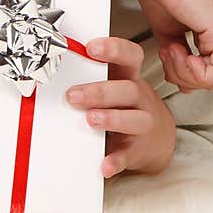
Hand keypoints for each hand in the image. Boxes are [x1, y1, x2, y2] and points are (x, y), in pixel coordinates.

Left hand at [67, 37, 174, 177]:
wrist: (157, 139)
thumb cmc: (126, 105)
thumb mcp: (117, 84)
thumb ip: (94, 75)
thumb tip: (55, 65)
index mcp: (130, 77)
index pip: (130, 56)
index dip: (114, 48)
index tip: (91, 47)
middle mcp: (139, 98)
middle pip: (127, 89)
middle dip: (99, 91)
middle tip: (72, 96)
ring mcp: (142, 124)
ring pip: (134, 119)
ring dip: (111, 119)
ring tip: (90, 120)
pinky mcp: (138, 150)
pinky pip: (128, 155)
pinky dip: (116, 161)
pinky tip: (104, 165)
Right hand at [134, 0, 212, 92]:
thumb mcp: (167, 29)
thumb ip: (176, 52)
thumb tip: (177, 77)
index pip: (207, 70)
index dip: (182, 72)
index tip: (164, 52)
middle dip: (184, 76)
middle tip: (166, 54)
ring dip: (186, 73)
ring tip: (170, 49)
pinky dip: (194, 72)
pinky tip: (179, 52)